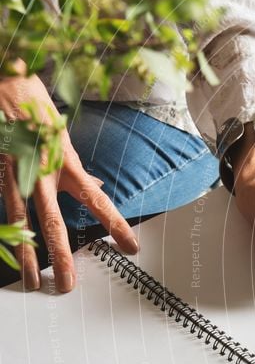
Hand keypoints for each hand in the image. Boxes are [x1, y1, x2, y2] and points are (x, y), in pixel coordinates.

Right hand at [0, 72, 138, 291]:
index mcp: (66, 162)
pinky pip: (0, 204)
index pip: (98, 200)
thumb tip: (93, 183)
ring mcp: (12, 171)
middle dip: (62, 257)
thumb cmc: (33, 102)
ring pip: (20, 222)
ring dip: (27, 254)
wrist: (3, 78)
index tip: (132, 247)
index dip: (116, 224)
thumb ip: (74, 165)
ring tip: (33, 280)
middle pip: (54, 222)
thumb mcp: (63, 133)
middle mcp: (42, 171)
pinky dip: (4, 231)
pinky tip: (7, 252)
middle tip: (69, 286)